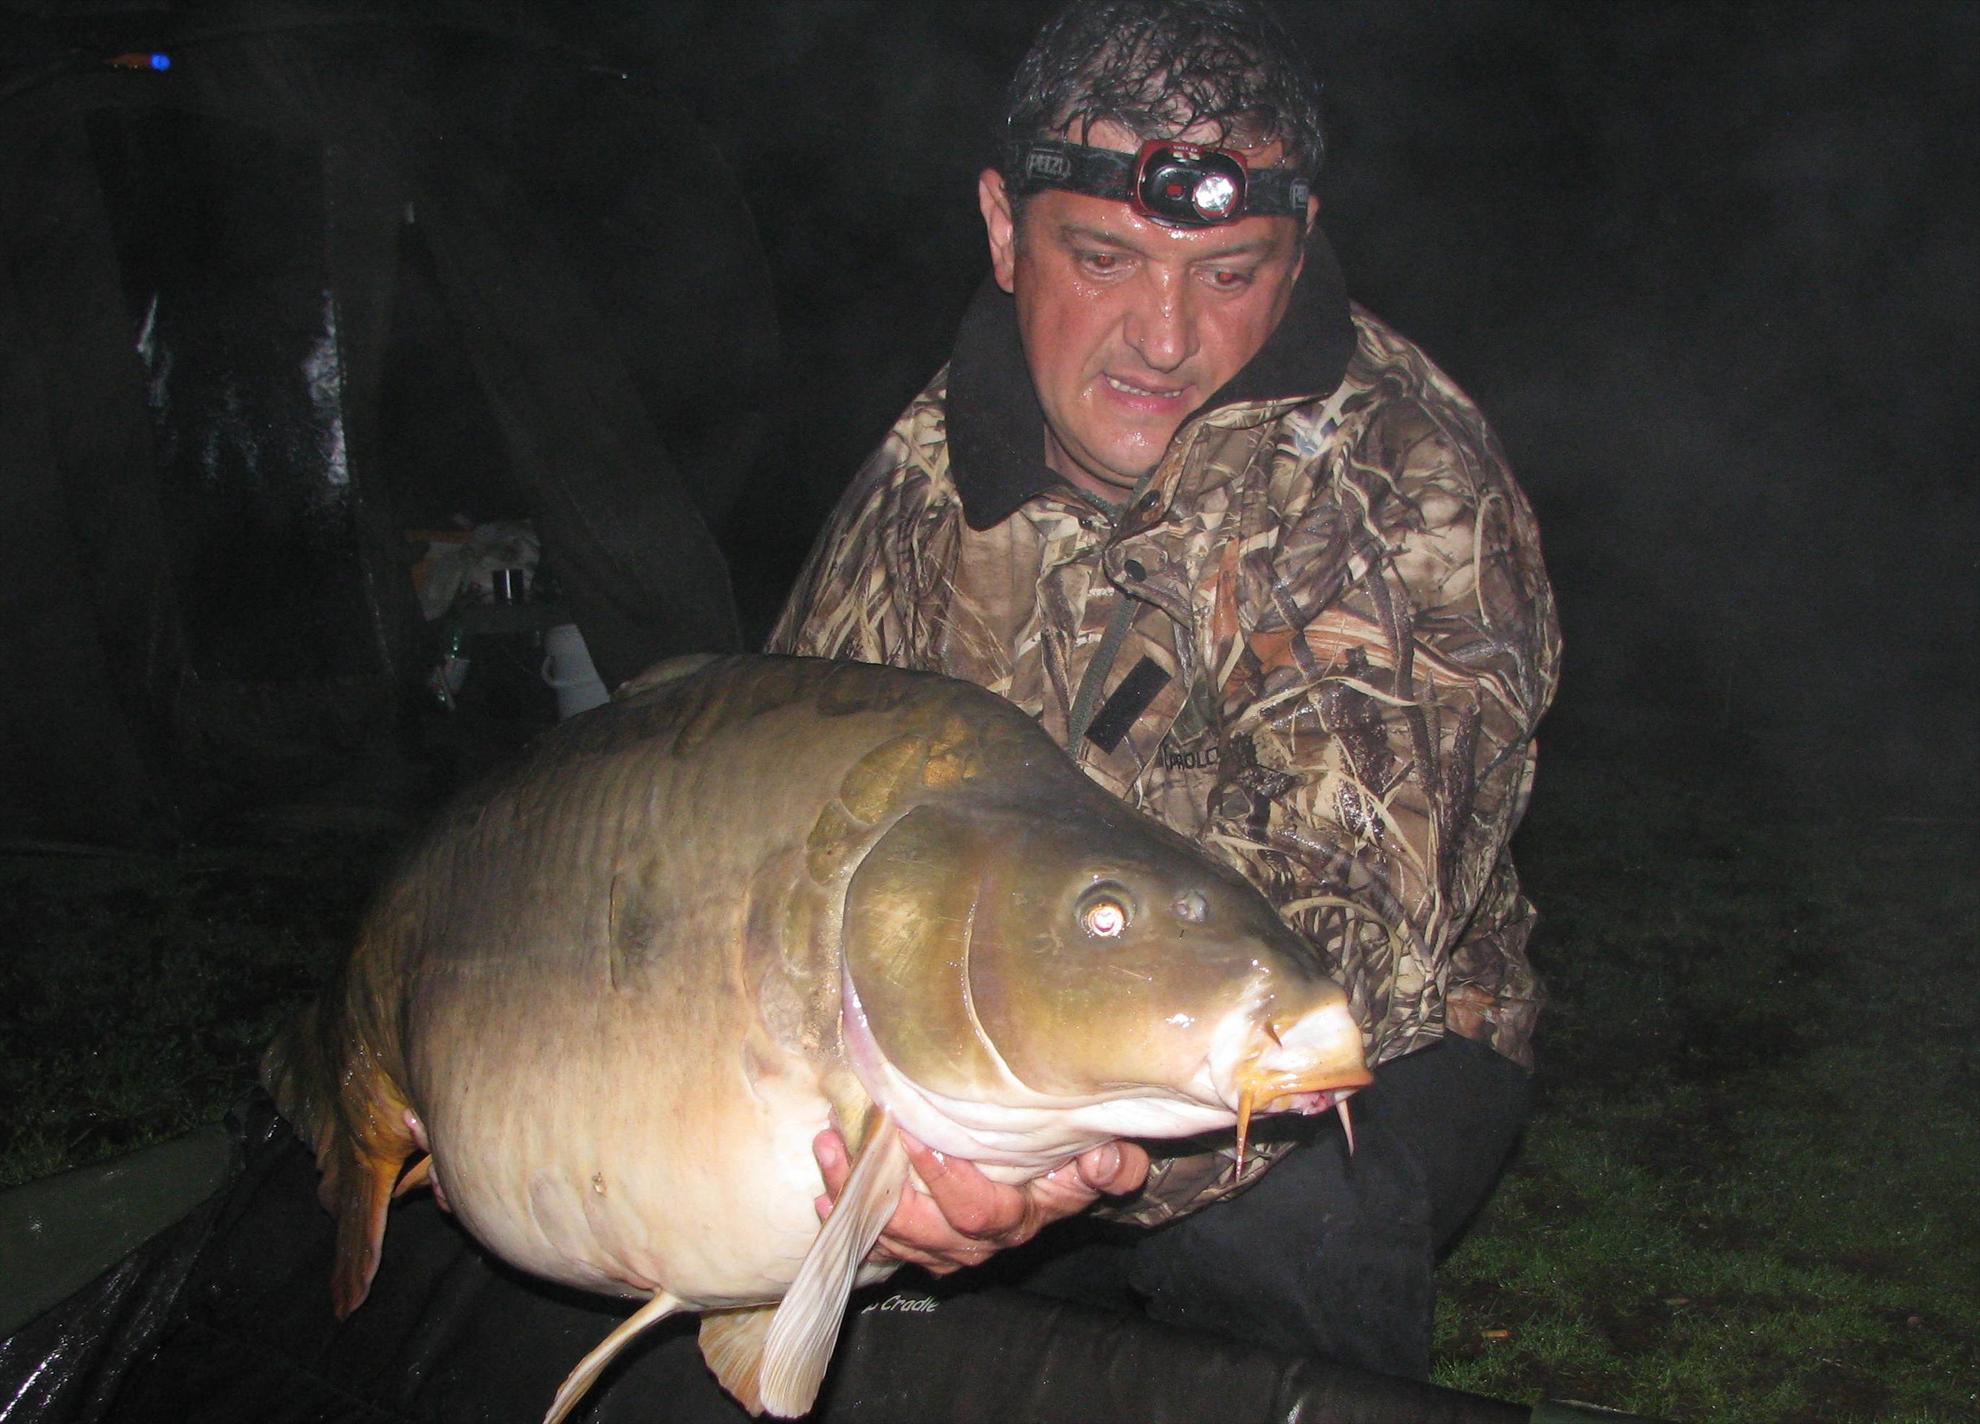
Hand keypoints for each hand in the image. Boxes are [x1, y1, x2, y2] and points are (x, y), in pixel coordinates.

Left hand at [811, 1128, 1149, 1275]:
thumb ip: (1110, 1165)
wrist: (1060, 1184)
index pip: (979, 1211)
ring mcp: (946, 1248)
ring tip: (828, 1152)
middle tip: (847, 1143)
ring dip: (856, 1197)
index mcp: (1020, 1218)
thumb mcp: (1099, 1162)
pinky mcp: (922, 1242)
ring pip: (896, 1237)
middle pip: (926, 1233)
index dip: (946, 1181)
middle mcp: (980, 1243)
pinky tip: (824, 1195)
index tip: (917, 1137)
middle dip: (883, 1191)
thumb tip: (1104, 1158)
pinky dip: (848, 1221)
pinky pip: (881, 1241)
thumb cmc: (1074, 1162)